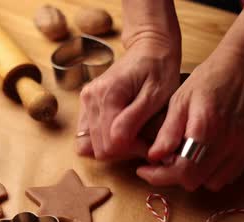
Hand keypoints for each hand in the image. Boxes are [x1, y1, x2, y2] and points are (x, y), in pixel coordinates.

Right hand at [77, 40, 180, 159]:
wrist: (148, 47)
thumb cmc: (158, 68)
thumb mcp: (156, 94)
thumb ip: (135, 118)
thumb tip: (117, 141)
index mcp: (107, 95)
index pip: (112, 143)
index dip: (133, 150)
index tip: (150, 144)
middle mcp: (90, 99)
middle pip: (99, 148)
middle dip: (124, 151)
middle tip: (144, 142)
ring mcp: (85, 102)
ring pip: (90, 146)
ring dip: (113, 148)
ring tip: (134, 137)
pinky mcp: (86, 105)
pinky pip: (86, 137)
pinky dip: (103, 141)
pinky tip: (121, 133)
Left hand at [137, 50, 243, 190]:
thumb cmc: (207, 80)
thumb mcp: (179, 101)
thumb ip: (167, 131)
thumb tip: (153, 157)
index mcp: (206, 128)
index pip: (183, 171)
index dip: (159, 177)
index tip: (144, 170)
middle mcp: (228, 141)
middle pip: (196, 181)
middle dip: (173, 176)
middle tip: (162, 161)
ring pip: (213, 183)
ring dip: (195, 175)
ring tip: (183, 156)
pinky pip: (230, 174)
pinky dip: (213, 172)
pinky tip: (202, 155)